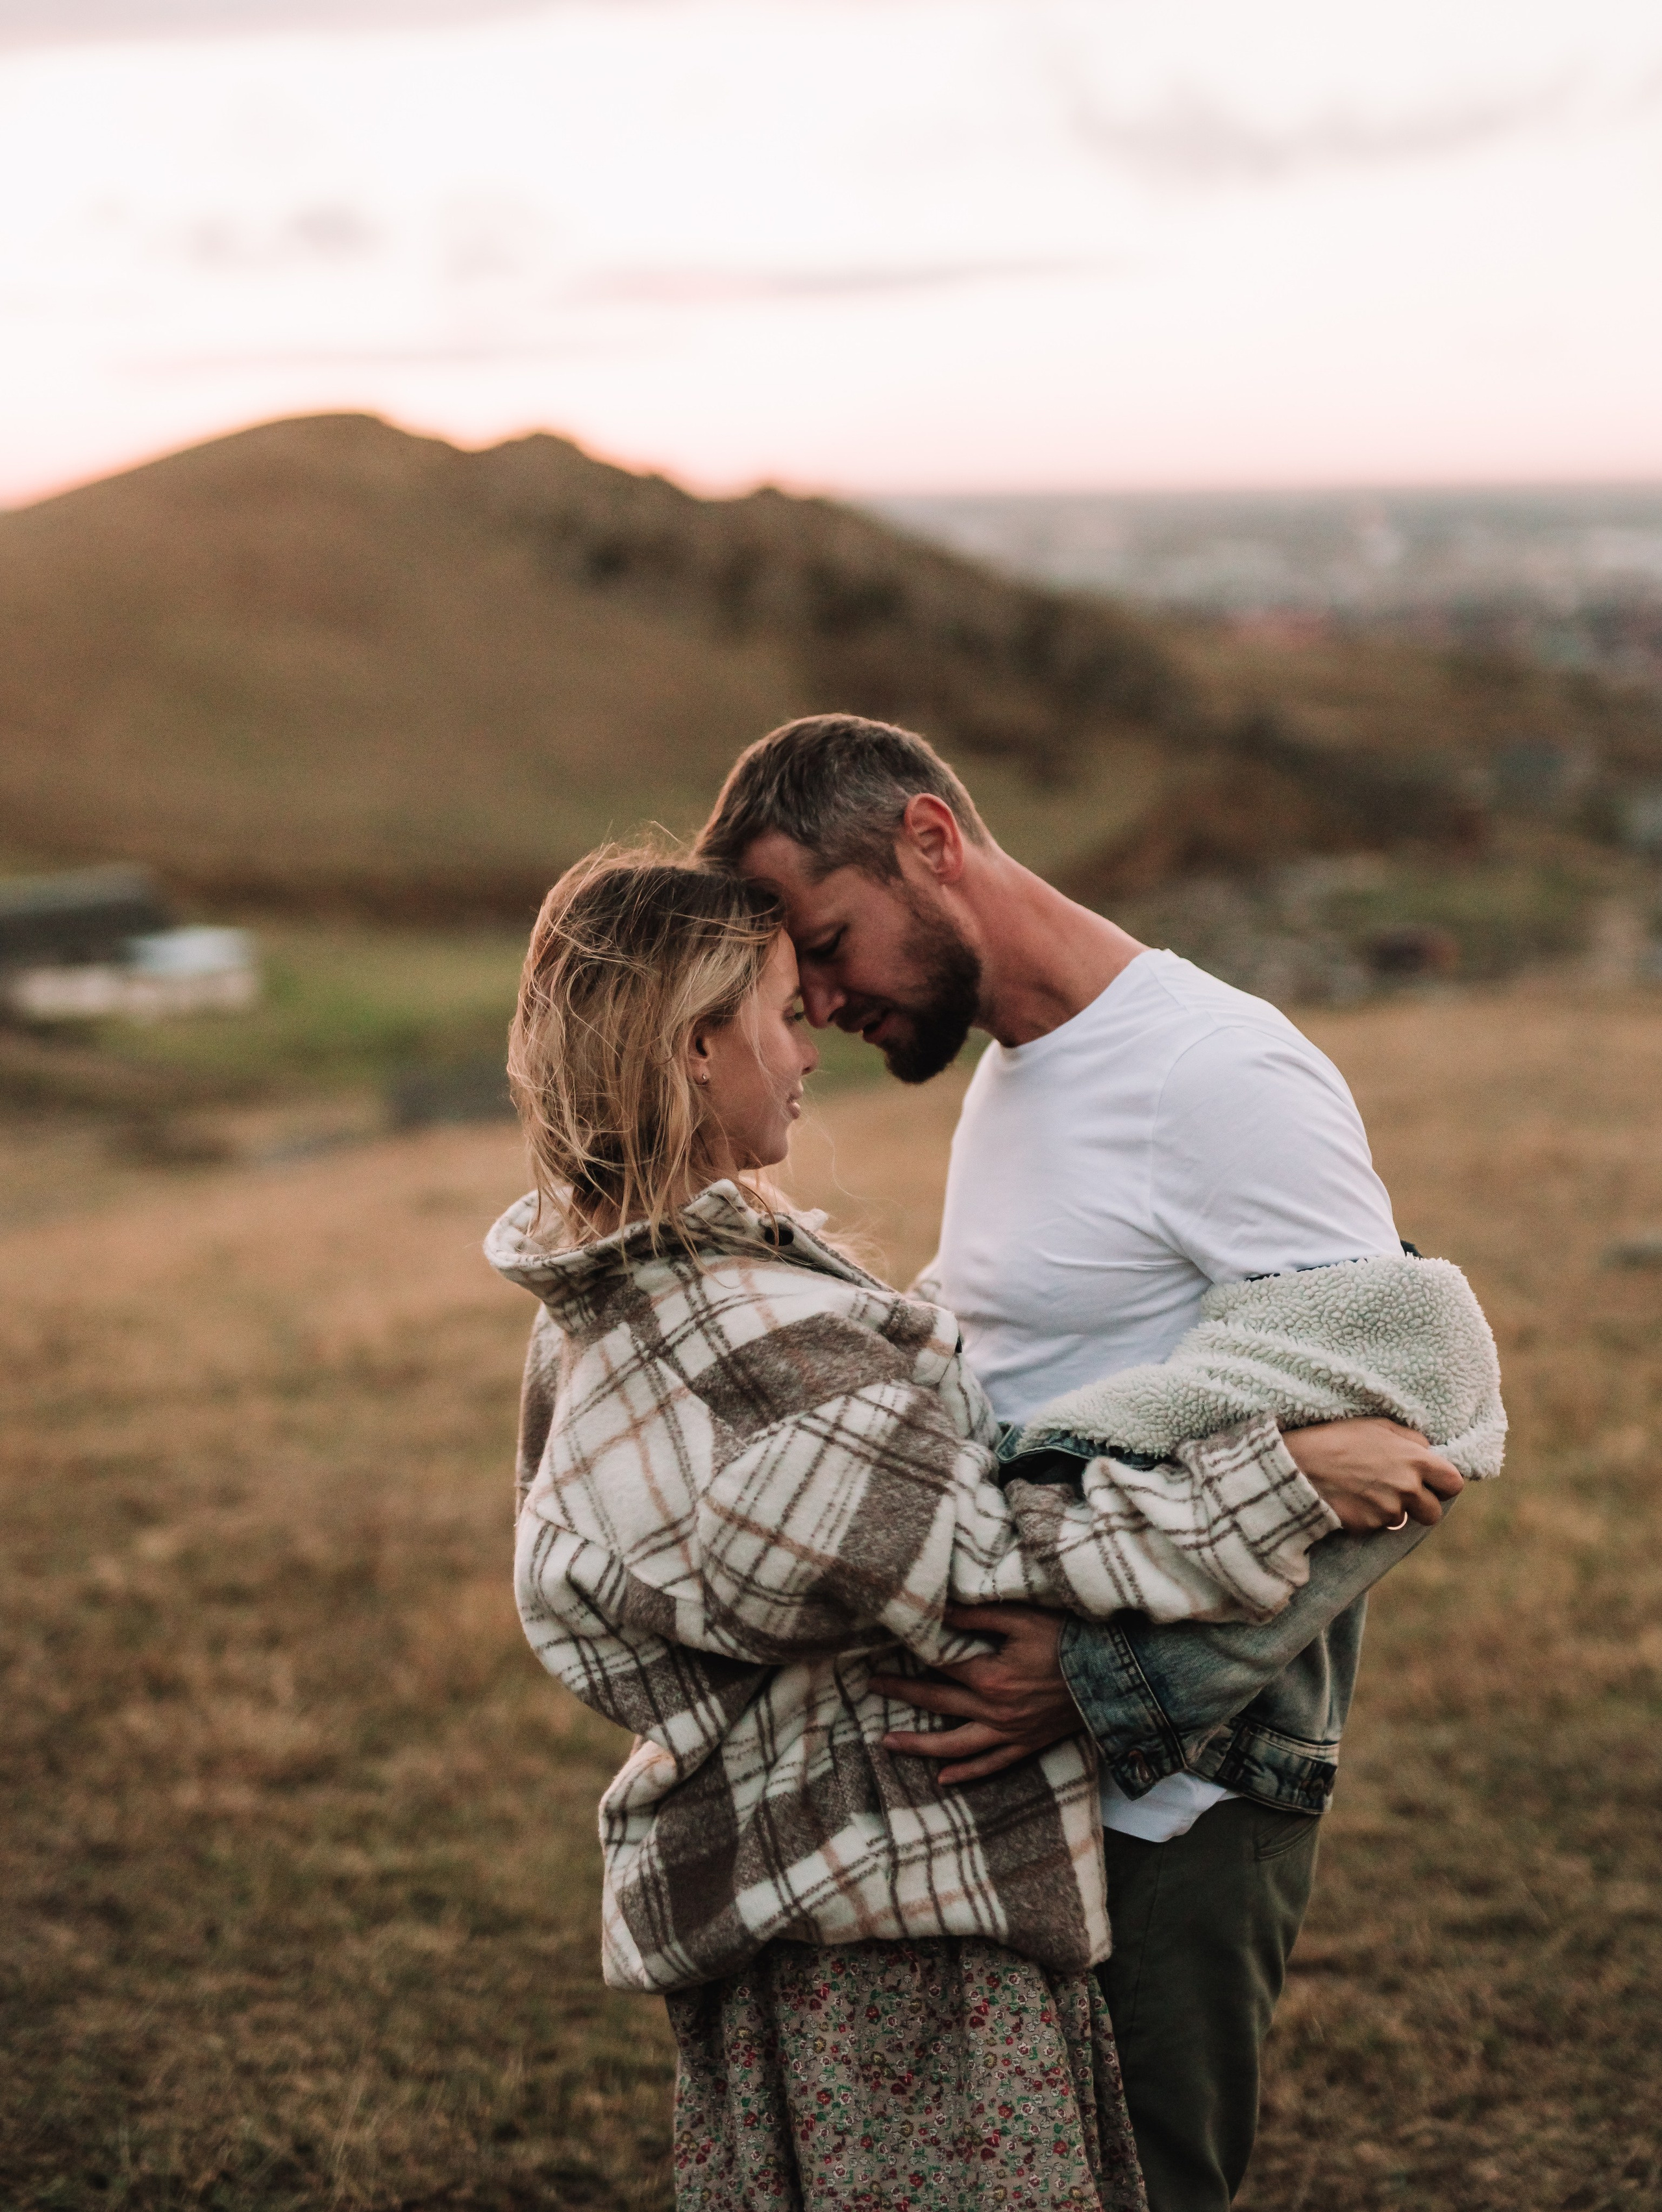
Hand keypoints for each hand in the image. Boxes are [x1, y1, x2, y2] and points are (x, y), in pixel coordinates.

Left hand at [870, 1604, 1080, 1784]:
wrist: (1114, 1676)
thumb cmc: (1069, 1640)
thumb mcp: (1023, 1618)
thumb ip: (979, 1615)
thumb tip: (941, 1609)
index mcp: (990, 1676)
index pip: (939, 1666)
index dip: (911, 1657)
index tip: (886, 1650)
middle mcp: (994, 1710)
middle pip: (937, 1703)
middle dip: (902, 1695)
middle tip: (872, 1688)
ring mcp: (1010, 1733)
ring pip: (955, 1745)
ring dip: (919, 1745)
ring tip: (888, 1743)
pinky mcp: (1027, 1745)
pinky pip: (991, 1765)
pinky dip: (966, 1774)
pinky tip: (943, 1778)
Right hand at [1282, 1415, 1463, 1531]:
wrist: (1298, 1466)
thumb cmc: (1337, 1439)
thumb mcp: (1377, 1426)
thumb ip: (1410, 1439)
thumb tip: (1429, 1451)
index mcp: (1415, 1459)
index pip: (1454, 1483)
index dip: (1443, 1485)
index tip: (1431, 1482)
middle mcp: (1408, 1487)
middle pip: (1434, 1512)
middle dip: (1421, 1506)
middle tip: (1400, 1493)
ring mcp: (1390, 1509)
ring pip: (1404, 1519)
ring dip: (1392, 1510)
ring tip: (1366, 1492)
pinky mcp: (1371, 1526)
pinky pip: (1380, 1526)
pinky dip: (1370, 1517)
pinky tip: (1352, 1500)